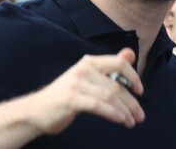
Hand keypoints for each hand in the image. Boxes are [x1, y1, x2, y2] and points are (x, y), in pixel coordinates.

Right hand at [25, 48, 143, 135]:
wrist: (35, 111)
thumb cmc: (67, 95)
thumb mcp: (88, 78)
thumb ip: (109, 68)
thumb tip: (131, 53)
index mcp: (90, 62)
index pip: (118, 63)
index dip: (133, 76)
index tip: (140, 91)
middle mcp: (84, 68)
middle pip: (116, 85)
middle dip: (131, 102)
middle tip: (140, 116)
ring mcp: (76, 83)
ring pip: (109, 96)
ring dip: (124, 110)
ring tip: (132, 122)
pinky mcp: (71, 98)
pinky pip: (97, 105)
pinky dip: (112, 113)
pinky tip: (120, 120)